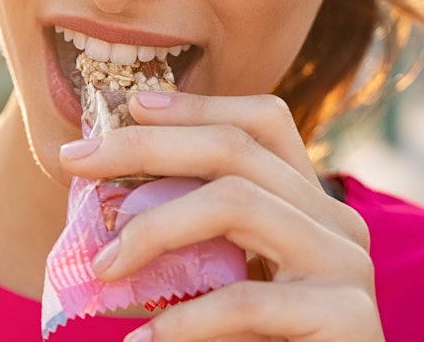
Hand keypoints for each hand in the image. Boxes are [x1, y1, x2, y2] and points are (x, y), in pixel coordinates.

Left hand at [58, 90, 382, 340]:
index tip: (130, 105)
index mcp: (312, 207)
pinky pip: (246, 300)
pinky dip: (183, 320)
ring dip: (153, 229)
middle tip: (74, 162)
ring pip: (237, 203)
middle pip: (236, 150)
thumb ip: (191, 241)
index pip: (262, 124)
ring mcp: (349, 267)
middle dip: (145, 147)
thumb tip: (102, 201)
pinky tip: (141, 341)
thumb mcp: (221, 283)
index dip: (196, 106)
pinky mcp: (347, 318)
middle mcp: (338, 224)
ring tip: (103, 269)